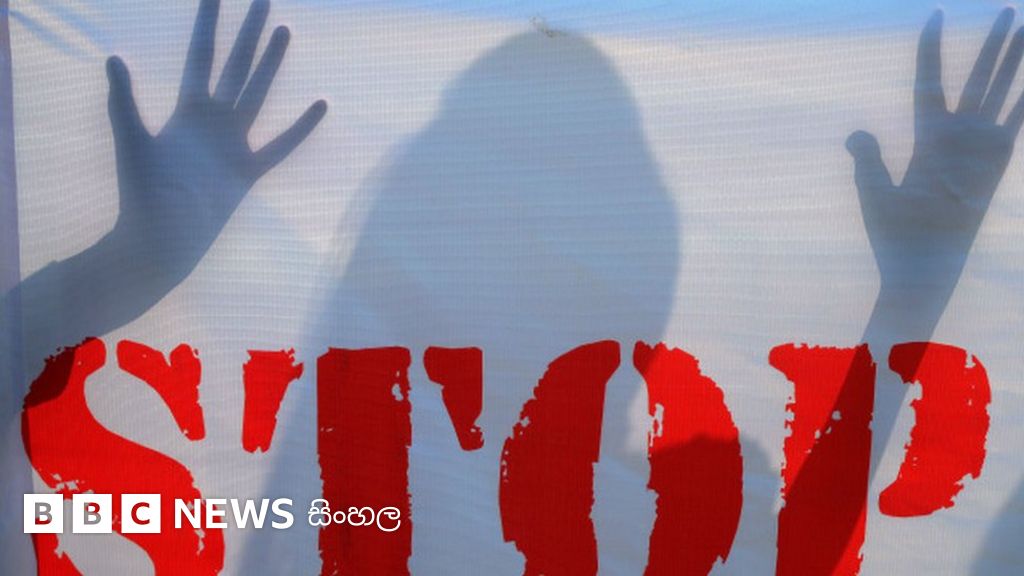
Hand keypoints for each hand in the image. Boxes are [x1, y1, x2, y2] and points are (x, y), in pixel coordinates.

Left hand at [108, 0, 325, 280]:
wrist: (162, 238)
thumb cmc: (142, 193)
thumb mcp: (132, 141)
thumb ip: (124, 100)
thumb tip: (113, 57)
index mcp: (187, 109)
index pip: (201, 54)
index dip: (208, 21)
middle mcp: (214, 120)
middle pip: (235, 64)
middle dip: (248, 30)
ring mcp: (234, 143)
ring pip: (258, 93)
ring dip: (270, 63)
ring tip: (283, 30)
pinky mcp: (248, 171)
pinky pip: (280, 145)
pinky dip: (301, 127)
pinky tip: (320, 103)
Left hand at [847, 9, 1022, 291]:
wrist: (919, 261)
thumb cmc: (893, 231)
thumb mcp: (872, 187)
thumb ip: (867, 155)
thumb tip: (856, 132)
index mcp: (925, 137)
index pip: (930, 81)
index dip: (932, 49)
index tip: (936, 16)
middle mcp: (957, 136)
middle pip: (978, 77)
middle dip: (994, 46)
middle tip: (1009, 11)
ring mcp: (980, 147)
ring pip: (1003, 90)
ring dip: (1017, 60)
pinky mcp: (996, 161)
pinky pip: (1017, 121)